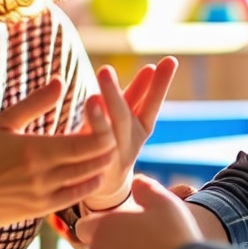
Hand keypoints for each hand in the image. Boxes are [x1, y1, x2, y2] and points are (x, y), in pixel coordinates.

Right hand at [0, 78, 116, 225]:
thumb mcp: (4, 123)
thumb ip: (35, 103)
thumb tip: (60, 80)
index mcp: (35, 149)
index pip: (83, 144)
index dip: (103, 136)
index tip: (109, 124)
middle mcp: (42, 174)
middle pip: (90, 163)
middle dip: (107, 150)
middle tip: (116, 137)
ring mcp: (42, 195)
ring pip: (85, 182)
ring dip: (100, 168)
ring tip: (108, 153)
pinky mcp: (40, 210)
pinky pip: (73, 199)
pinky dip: (87, 186)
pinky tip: (93, 175)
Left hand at [81, 57, 177, 209]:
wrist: (105, 187)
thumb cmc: (116, 141)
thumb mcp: (128, 118)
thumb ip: (136, 96)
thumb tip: (151, 67)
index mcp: (141, 129)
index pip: (151, 104)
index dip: (159, 85)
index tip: (170, 60)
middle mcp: (129, 142)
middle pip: (123, 117)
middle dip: (114, 94)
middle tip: (105, 70)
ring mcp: (111, 157)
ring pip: (105, 136)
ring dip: (97, 117)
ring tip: (91, 98)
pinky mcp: (92, 170)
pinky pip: (87, 152)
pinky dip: (85, 137)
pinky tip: (78, 121)